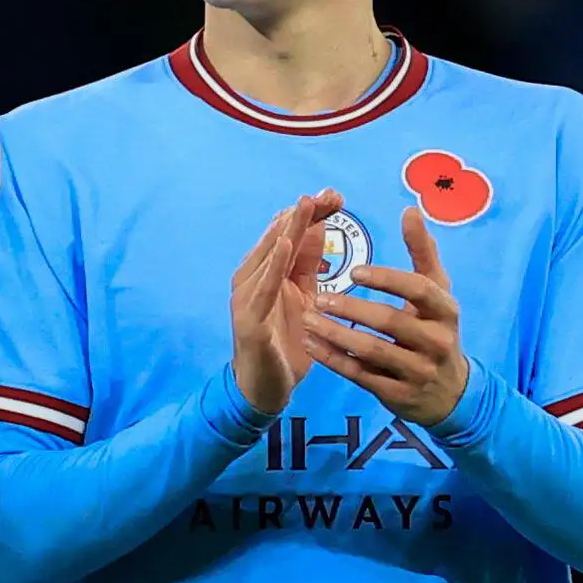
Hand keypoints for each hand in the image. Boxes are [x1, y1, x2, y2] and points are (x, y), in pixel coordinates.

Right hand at [231, 188, 342, 414]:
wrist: (264, 388)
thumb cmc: (284, 342)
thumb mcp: (303, 298)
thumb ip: (306, 265)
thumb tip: (319, 226)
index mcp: (269, 273)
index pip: (289, 235)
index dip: (311, 215)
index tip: (335, 195)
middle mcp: (254, 279)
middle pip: (278, 239)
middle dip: (301, 215)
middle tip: (324, 194)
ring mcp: (248, 298)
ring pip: (268, 258)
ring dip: (285, 231)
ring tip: (302, 207)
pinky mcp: (248, 320)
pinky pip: (262, 289)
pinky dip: (272, 265)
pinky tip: (283, 246)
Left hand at [305, 205, 469, 425]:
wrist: (448, 393)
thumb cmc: (435, 328)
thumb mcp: (437, 292)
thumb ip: (423, 252)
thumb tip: (409, 209)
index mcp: (446, 311)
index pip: (419, 290)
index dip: (387, 279)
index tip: (354, 270)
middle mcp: (436, 341)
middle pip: (391, 322)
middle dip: (352, 309)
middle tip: (318, 298)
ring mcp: (417, 371)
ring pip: (372, 352)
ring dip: (336, 335)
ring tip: (307, 319)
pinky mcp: (397, 395)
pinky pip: (360, 376)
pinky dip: (333, 359)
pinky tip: (310, 343)